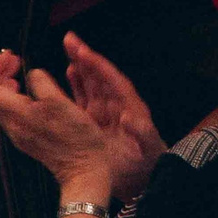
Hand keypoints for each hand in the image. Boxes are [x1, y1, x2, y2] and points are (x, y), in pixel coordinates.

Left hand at [0, 49, 122, 196]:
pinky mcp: (29, 137)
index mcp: (18, 115)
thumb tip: (34, 73)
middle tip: (15, 60)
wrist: (85, 169)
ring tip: (22, 72)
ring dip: (8, 83)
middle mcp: (14, 126)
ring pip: (2, 104)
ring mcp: (20, 133)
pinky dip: (18, 96)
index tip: (10, 56)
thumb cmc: (76, 139)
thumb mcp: (60, 103)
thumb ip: (42, 84)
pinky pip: (14, 112)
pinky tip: (33, 92)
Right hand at [61, 34, 165, 194]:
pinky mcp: (94, 122)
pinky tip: (69, 73)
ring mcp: (104, 111)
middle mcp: (116, 104)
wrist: (142, 178)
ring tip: (69, 49)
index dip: (98, 66)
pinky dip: (76, 86)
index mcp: (130, 106)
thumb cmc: (148, 162)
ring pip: (90, 84)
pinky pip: (84, 99)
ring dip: (80, 67)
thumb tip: (130, 117)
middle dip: (85, 57)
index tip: (84, 52)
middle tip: (70, 39)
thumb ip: (142, 132)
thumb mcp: (149, 148)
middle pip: (99, 76)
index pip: (113, 80)